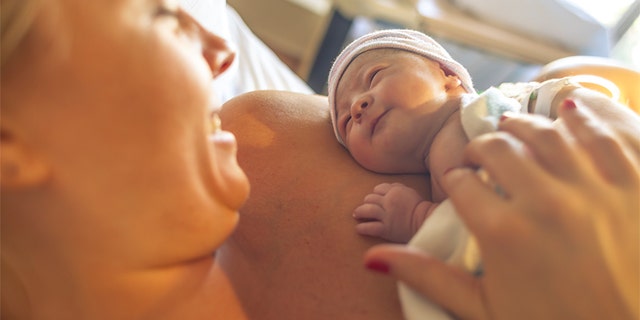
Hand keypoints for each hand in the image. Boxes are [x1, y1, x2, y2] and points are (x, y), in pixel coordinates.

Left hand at [353, 183, 434, 242]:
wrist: (427, 224)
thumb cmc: (420, 209)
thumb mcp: (410, 192)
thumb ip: (398, 188)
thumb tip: (387, 187)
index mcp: (395, 191)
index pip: (378, 189)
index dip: (375, 194)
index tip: (374, 199)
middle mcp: (389, 202)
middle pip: (370, 198)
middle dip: (366, 202)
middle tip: (364, 207)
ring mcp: (387, 216)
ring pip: (367, 210)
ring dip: (359, 212)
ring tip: (357, 215)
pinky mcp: (386, 229)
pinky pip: (370, 227)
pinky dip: (362, 228)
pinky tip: (358, 229)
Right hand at [364, 100, 638, 319]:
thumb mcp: (484, 311)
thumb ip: (427, 277)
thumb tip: (372, 259)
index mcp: (502, 232)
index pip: (462, 183)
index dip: (454, 179)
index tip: (458, 182)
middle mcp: (545, 201)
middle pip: (498, 148)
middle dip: (480, 149)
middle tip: (480, 157)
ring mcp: (596, 188)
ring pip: (547, 132)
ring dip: (524, 125)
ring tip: (515, 128)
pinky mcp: (638, 184)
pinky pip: (606, 134)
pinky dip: (584, 117)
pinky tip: (569, 111)